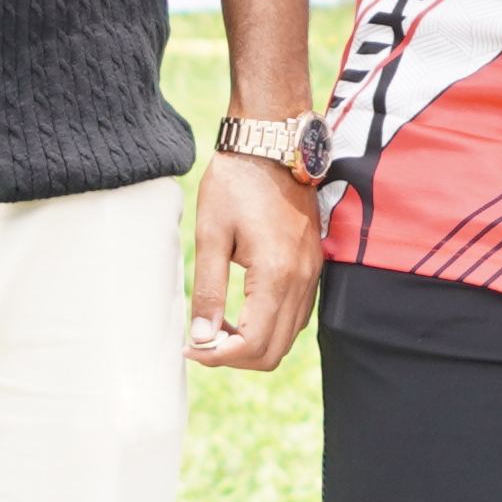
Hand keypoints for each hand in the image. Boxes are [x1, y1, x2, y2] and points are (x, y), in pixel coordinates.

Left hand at [186, 149, 319, 371]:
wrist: (271, 144)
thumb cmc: (236, 184)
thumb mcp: (211, 235)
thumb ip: (209, 290)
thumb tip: (202, 336)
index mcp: (276, 274)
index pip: (253, 344)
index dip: (218, 357)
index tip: (189, 348)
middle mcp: (301, 279)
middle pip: (274, 351)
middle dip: (235, 357)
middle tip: (201, 342)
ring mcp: (312, 272)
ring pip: (289, 336)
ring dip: (254, 343)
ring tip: (218, 327)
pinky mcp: (312, 264)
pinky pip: (297, 314)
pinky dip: (271, 326)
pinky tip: (243, 310)